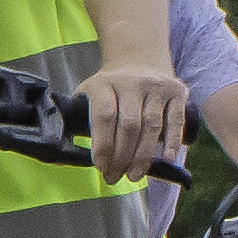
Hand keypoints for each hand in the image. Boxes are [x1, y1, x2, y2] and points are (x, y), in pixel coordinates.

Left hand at [80, 63, 187, 185]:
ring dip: (143, 155)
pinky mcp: (177, 92)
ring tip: (134, 175)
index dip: (103, 145)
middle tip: (116, 177)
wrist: (139, 61)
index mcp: (104, 83)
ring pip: (151, 126)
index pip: (104, 117)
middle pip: (129, 125)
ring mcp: (156, 86)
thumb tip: (60, 152)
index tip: (101, 167)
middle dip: (122, 157)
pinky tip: (166, 160)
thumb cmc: (109, 88)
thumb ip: (76, 117)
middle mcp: (131, 83)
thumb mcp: (88, 92)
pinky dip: (172, 142)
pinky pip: (175, 121)